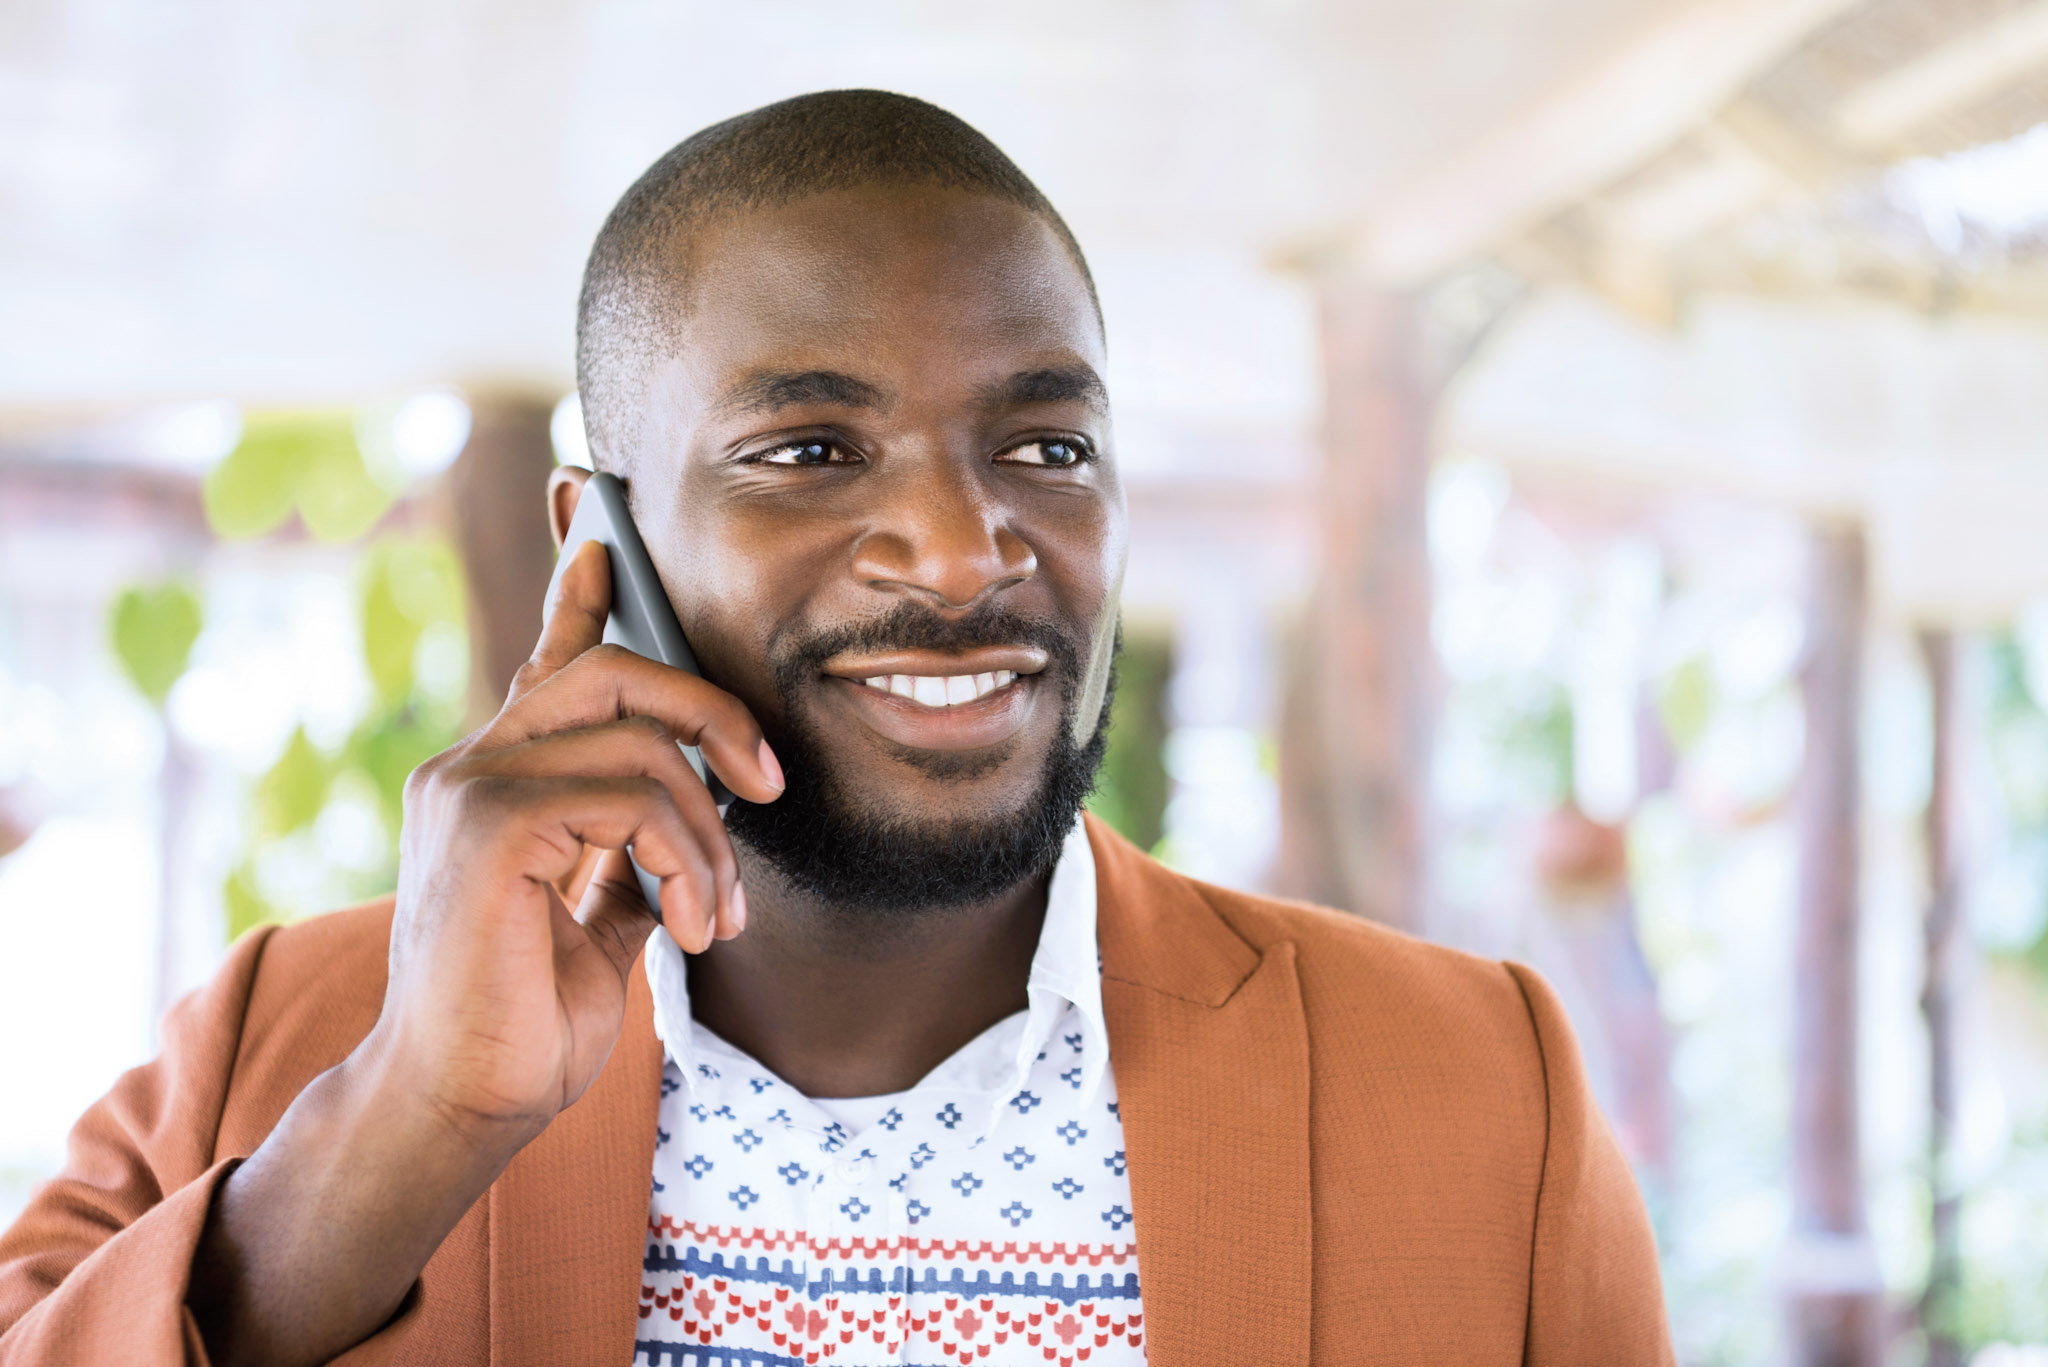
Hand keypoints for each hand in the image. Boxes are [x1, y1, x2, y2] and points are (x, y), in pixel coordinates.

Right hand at [372, 538, 783, 1139]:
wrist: (462, 1105)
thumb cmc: (523, 1023)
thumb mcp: (597, 921)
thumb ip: (628, 854)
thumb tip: (690, 816)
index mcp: (499, 784)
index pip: (547, 667)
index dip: (580, 602)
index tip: (602, 542)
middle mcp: (472, 768)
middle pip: (616, 672)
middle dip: (713, 714)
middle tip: (770, 785)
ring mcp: (470, 788)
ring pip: (643, 744)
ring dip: (711, 836)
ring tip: (715, 916)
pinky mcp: (488, 825)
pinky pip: (634, 797)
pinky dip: (686, 858)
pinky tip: (687, 925)